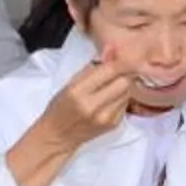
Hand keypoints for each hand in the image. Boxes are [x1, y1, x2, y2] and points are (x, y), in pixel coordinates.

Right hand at [3, 47, 137, 185]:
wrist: (58, 136)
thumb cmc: (60, 107)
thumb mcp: (69, 84)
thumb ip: (92, 68)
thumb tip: (112, 50)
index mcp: (78, 92)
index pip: (109, 71)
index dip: (120, 61)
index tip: (123, 55)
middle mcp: (93, 106)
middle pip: (124, 82)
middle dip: (124, 74)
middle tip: (117, 72)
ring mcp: (105, 117)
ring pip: (128, 92)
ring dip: (123, 86)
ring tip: (109, 87)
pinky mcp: (113, 124)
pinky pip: (125, 104)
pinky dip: (121, 98)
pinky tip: (109, 100)